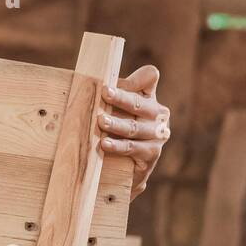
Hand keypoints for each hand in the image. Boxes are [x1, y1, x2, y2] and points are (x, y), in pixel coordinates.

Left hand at [97, 65, 169, 199]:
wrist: (124, 168)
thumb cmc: (115, 132)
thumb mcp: (114, 111)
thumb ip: (108, 98)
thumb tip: (86, 85)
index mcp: (149, 96)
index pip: (149, 77)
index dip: (135, 77)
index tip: (115, 80)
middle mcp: (159, 113)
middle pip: (140, 102)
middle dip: (121, 98)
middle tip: (105, 93)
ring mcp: (158, 134)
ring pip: (134, 126)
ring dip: (117, 124)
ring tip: (101, 121)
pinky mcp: (152, 153)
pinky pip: (133, 148)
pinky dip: (118, 146)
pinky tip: (104, 144)